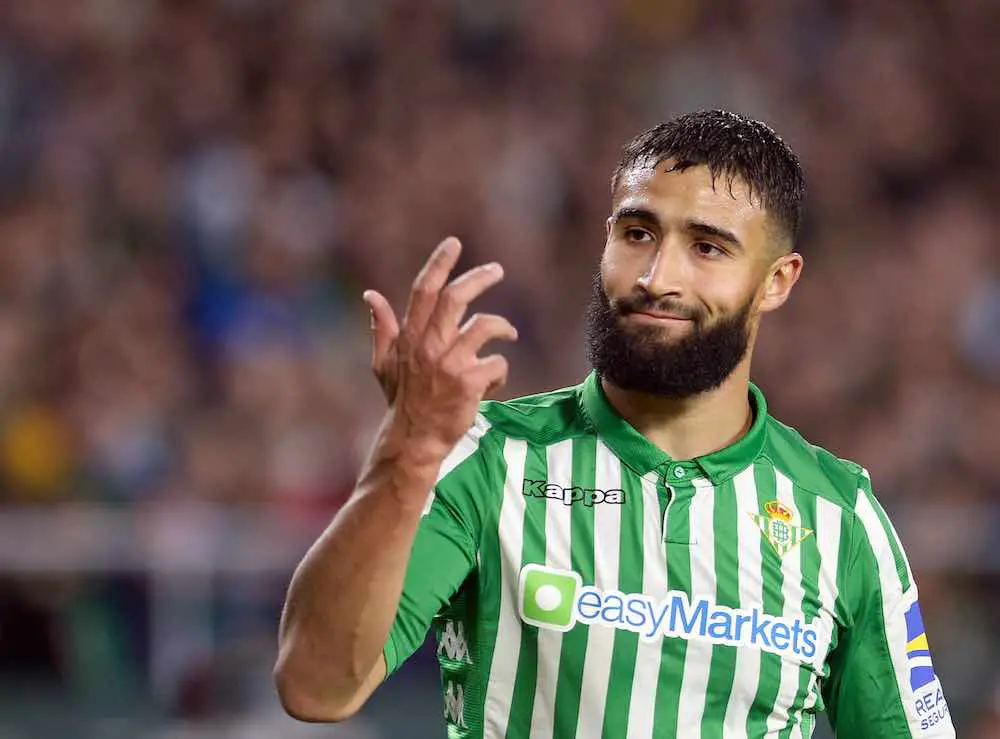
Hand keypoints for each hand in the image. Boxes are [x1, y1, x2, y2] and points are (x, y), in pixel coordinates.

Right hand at [362, 237, 517, 455]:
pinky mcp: (468, 383)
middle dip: (479, 278)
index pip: (423, 291)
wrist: (413, 439)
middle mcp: (428, 346)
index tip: (454, 243)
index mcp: (409, 337)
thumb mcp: (384, 364)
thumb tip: (370, 296)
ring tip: (509, 333)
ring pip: (484, 326)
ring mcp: (448, 364)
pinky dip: (500, 370)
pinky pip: (497, 363)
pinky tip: (493, 382)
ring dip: (502, 326)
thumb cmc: (403, 400)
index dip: (439, 264)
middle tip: (497, 270)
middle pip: (455, 298)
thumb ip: (382, 329)